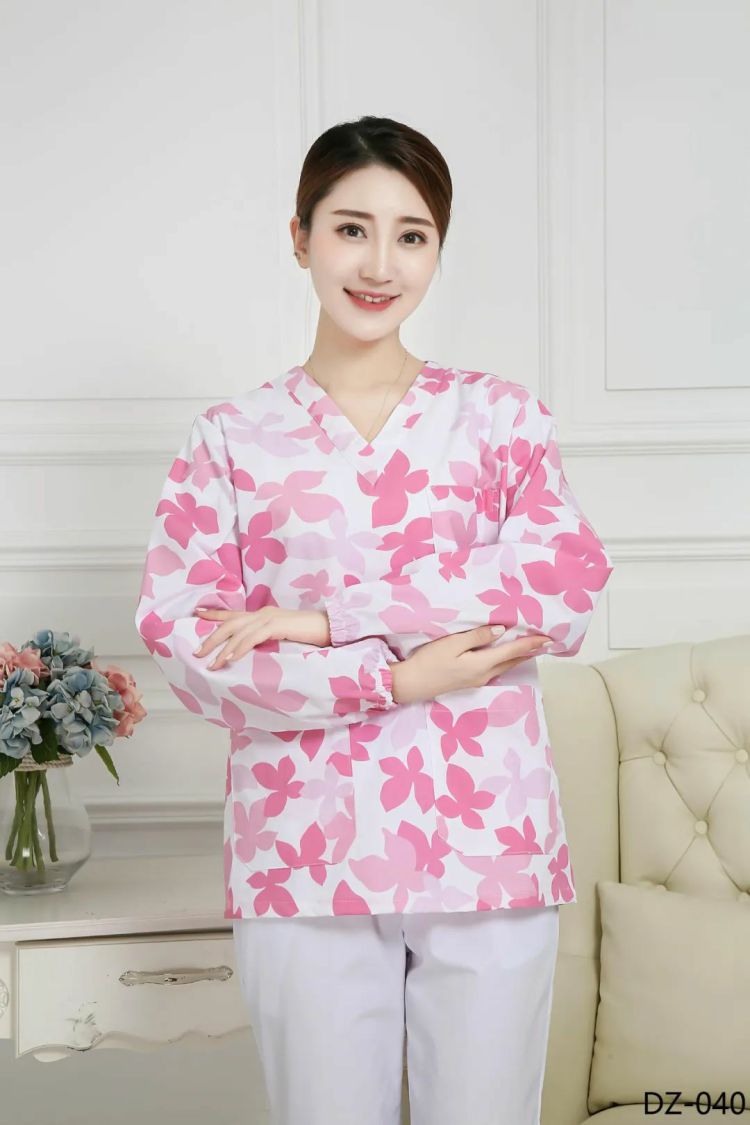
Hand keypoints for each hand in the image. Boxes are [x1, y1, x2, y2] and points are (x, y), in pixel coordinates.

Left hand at [192, 607, 329, 669]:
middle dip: (211, 638)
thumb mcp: (282, 635)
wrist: (328, 627)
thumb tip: (250, 651)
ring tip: (213, 664)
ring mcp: (269, 617)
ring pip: (239, 632)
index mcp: (262, 614)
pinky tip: (232, 658)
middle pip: (230, 624)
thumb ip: (266, 638)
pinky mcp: (277, 625)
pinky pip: (253, 637)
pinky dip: (240, 648)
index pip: (233, 614)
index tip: (197, 614)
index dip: (214, 614)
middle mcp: (262, 612)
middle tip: (197, 653)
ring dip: (223, 650)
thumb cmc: (308, 634)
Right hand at [392, 625, 553, 704]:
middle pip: (513, 661)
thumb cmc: (429, 661)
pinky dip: (507, 660)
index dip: (532, 644)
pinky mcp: (471, 681)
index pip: (513, 651)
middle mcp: (484, 675)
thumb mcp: (452, 644)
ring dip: (520, 657)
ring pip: (506, 666)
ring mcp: (478, 680)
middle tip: (547, 642)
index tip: (549, 638)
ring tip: (532, 647)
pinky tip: (507, 655)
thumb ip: (478, 637)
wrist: (412, 683)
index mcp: (482, 665)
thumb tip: (502, 632)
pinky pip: (496, 668)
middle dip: (531, 651)